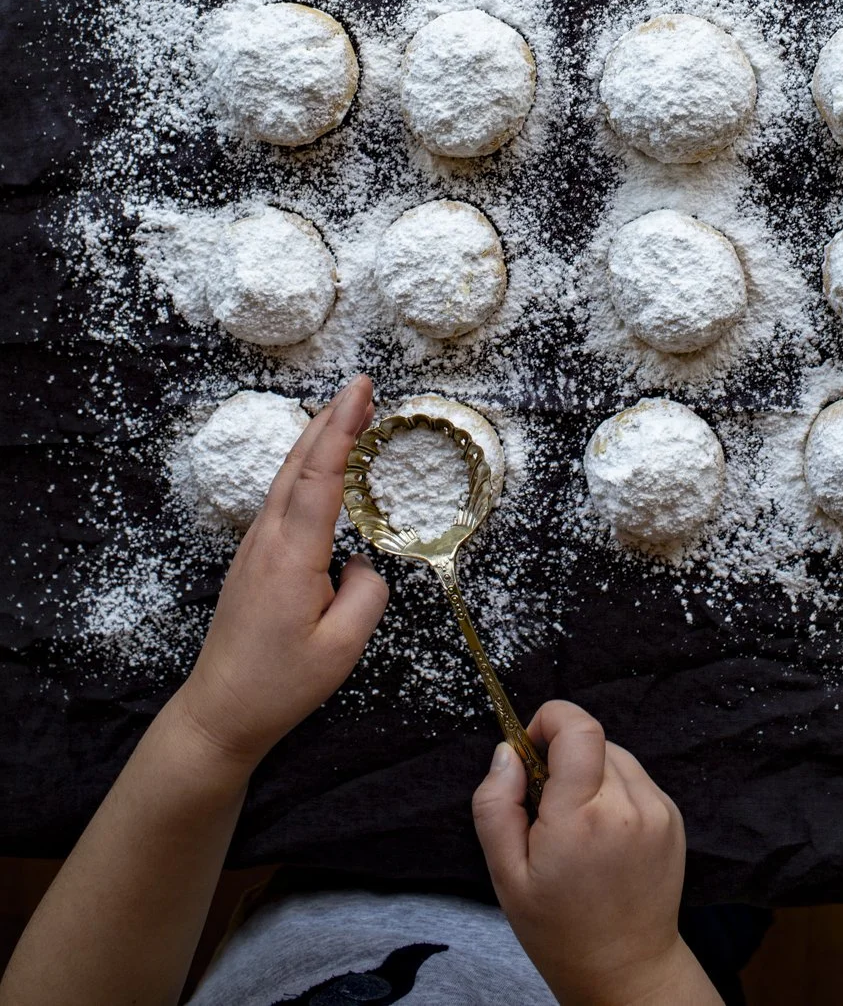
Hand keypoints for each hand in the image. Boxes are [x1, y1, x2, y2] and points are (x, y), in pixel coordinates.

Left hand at [173, 375, 387, 773]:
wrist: (220, 710)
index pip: (321, 475)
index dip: (342, 427)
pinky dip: (307, 471)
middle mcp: (268, 539)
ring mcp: (255, 547)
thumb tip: (364, 560)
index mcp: (292, 554)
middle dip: (331, 418)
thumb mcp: (343, 648)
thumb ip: (367, 593)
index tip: (362, 391)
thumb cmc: (281, 684)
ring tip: (348, 416)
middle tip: (361, 388)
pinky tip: (323, 471)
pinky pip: (283, 500)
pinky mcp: (254, 559)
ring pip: (286, 478)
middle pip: (297, 463)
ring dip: (317, 441)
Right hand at [472, 701, 721, 1005]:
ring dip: (589, 773)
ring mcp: (657, 811)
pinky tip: (602, 834)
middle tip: (548, 807)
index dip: (550, 721)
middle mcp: (629, 807)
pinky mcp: (672, 817)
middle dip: (563, 758)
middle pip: (592, 740)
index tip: (531, 749)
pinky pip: (635, 778)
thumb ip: (496, 804)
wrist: (626, 971)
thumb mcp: (505, 874)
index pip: (578, 728)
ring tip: (577, 825)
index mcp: (583, 818)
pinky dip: (613, 790)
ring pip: (614, 755)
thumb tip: (508, 751)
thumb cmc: (560, 929)